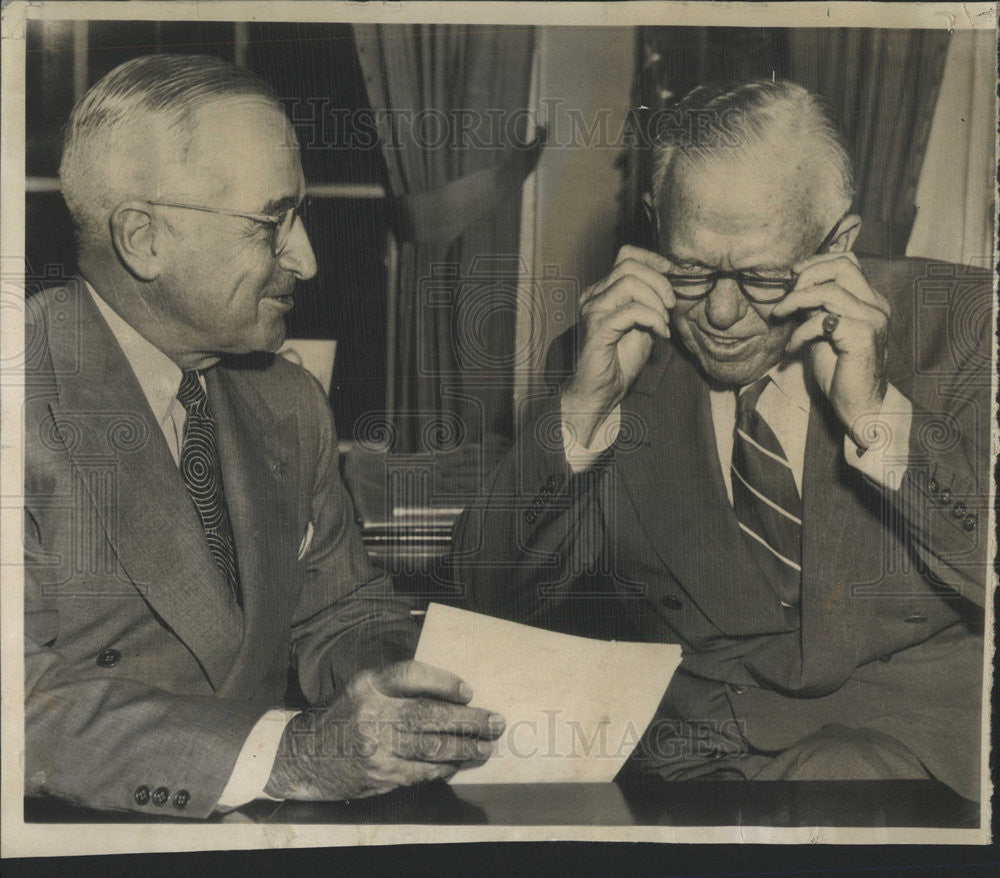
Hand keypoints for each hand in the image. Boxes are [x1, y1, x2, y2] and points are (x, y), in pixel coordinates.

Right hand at [264, 660, 504, 800]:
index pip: (411, 675)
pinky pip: (420, 771)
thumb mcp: (364, 688)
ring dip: (464, 747)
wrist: (306, 756)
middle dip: (467, 720)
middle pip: (429, 715)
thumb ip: (398, 686)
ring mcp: (375, 747)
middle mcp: (371, 714)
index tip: (468, 691)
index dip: (443, 682)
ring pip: (430, 747)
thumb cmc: (345, 716)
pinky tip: (458, 763)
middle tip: (494, 721)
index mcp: (368, 685)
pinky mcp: (379, 774)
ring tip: (486, 745)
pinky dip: (443, 767)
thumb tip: (451, 692)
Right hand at [562, 246, 673, 446]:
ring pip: (629, 283)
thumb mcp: (642, 325)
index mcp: (602, 292)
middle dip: (659, 282)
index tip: (672, 272)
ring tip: (663, 322)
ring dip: (656, 301)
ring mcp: (593, 310)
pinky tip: (660, 334)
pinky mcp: (598, 327)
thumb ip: (651, 303)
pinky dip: (653, 319)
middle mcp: (593, 296)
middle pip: (629, 266)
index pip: (625, 256)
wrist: (601, 392)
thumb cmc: (619, 361)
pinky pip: (632, 310)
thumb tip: (670, 285)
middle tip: (671, 305)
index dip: (651, 258)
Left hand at [772, 252, 890, 446]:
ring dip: (796, 301)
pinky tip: (792, 348)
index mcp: (870, 301)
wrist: (861, 405)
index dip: (818, 262)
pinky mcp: (862, 336)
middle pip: (842, 267)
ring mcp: (872, 319)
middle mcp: (875, 306)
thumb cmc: (841, 372)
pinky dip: (800, 332)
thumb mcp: (824, 333)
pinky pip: (822, 321)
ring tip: (780, 315)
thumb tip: (794, 290)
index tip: (793, 274)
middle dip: (807, 275)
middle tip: (787, 295)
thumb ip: (816, 309)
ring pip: (829, 291)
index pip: (848, 263)